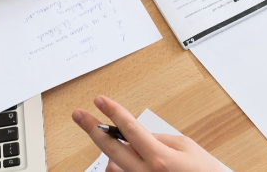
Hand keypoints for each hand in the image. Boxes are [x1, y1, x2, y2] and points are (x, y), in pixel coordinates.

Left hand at [73, 95, 226, 171]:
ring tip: (109, 140)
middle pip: (111, 148)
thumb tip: (138, 134)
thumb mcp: (186, 147)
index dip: (113, 112)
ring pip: (111, 166)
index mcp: (160, 158)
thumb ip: (159, 138)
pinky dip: (116, 167)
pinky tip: (117, 162)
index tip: (100, 101)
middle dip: (92, 129)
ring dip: (109, 152)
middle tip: (79, 116)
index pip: (130, 129)